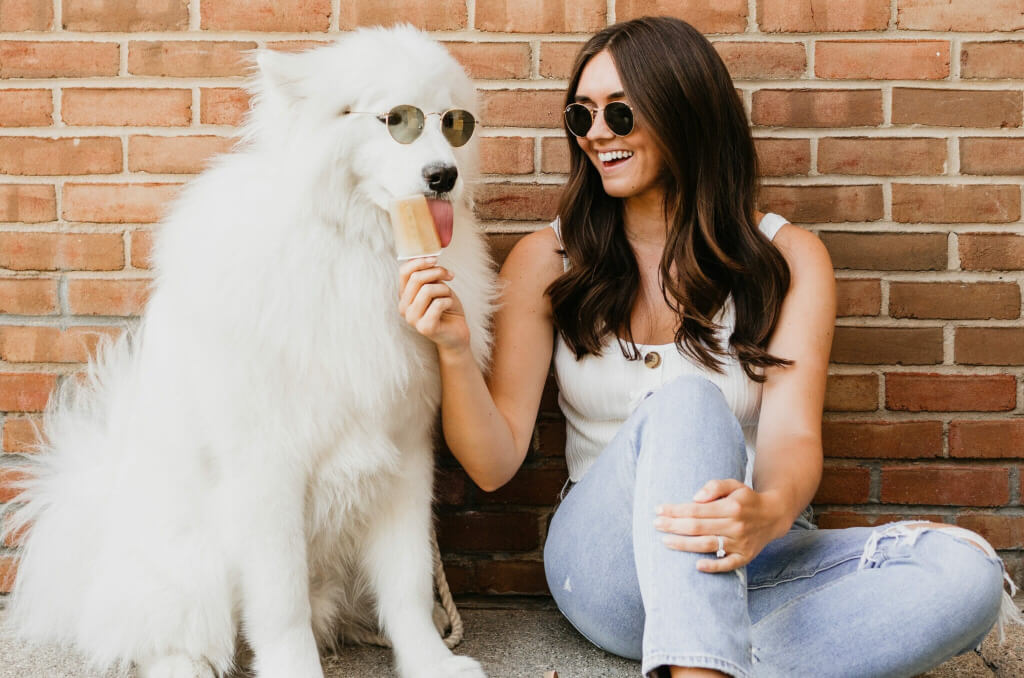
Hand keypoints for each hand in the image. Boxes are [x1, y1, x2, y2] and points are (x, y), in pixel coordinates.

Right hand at [398, 256, 469, 353]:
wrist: (457, 332)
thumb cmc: (446, 308)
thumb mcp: (437, 286)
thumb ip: (429, 276)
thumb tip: (429, 258)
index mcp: (404, 295)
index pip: (404, 272)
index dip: (420, 261)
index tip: (435, 259)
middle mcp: (403, 307)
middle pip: (416, 278)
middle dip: (437, 272)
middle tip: (450, 275)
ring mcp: (412, 319)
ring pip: (427, 290)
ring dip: (444, 289)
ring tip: (448, 296)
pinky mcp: (424, 328)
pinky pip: (438, 304)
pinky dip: (448, 300)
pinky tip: (449, 306)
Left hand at [653, 479, 785, 572]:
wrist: (774, 516)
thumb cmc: (746, 499)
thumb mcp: (734, 485)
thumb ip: (714, 486)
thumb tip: (695, 498)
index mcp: (731, 507)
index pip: (696, 510)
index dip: (675, 510)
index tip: (659, 510)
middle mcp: (736, 526)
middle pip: (698, 527)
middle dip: (674, 526)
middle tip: (656, 524)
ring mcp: (740, 543)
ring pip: (707, 545)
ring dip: (684, 544)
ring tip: (665, 541)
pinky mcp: (745, 557)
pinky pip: (727, 565)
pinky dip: (713, 567)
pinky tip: (697, 566)